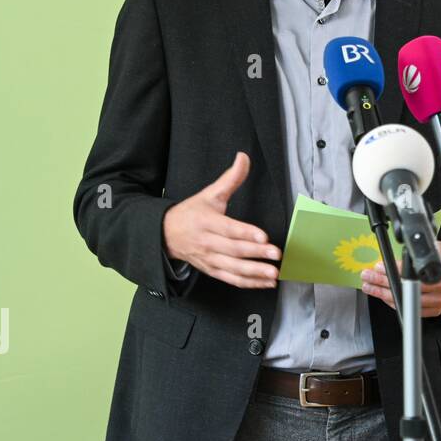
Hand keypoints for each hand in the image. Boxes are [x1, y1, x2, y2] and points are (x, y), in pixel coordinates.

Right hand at [162, 151, 279, 288]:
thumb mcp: (209, 194)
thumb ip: (230, 178)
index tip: (264, 237)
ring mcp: (209, 259)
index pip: (229, 229)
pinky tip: (266, 283)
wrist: (164, 235)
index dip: (246, 233)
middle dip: (256, 254)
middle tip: (276, 255)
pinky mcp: (212, 271)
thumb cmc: (191, 213)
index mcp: (207, 222)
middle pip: (233, 250)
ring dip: (254, 273)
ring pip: (233, 269)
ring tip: (273, 274)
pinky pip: (231, 279)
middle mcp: (207, 242)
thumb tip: (243, 157)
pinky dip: (249, 283)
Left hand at [360, 241, 440, 316]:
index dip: (392, 270)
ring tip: (370, 286)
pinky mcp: (435, 310)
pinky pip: (410, 310)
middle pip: (405, 288)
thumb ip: (418, 252)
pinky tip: (383, 296)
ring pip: (405, 301)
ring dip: (383, 294)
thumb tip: (394, 258)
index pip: (411, 272)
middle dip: (381, 282)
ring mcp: (438, 301)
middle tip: (368, 277)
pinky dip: (394, 303)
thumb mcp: (434, 247)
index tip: (378, 267)